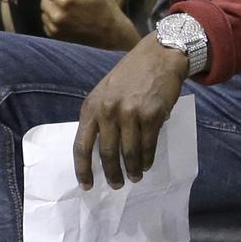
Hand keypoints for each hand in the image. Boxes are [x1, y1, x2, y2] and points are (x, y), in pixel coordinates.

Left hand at [40, 0, 140, 49]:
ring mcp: (54, 27)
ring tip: (68, 7)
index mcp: (65, 0)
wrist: (110, 34)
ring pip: (42, 9)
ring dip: (50, 5)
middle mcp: (56, 15)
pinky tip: (67, 17)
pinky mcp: (54, 36)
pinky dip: (52, 16)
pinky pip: (45, 20)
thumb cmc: (104, 7)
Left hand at [73, 33, 187, 189]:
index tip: (87, 186)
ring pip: (129, 153)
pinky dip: (148, 158)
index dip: (83, 170)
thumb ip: (100, 116)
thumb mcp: (106, 92)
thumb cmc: (131, 75)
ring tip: (135, 177)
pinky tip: (148, 164)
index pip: (81, 146)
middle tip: (117, 185)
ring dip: (133, 169)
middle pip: (107, 154)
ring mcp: (130, 113)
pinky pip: (148, 145)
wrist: (159, 56)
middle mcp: (108, 111)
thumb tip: (99, 150)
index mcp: (92, 106)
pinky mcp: (151, 115)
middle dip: (112, 174)